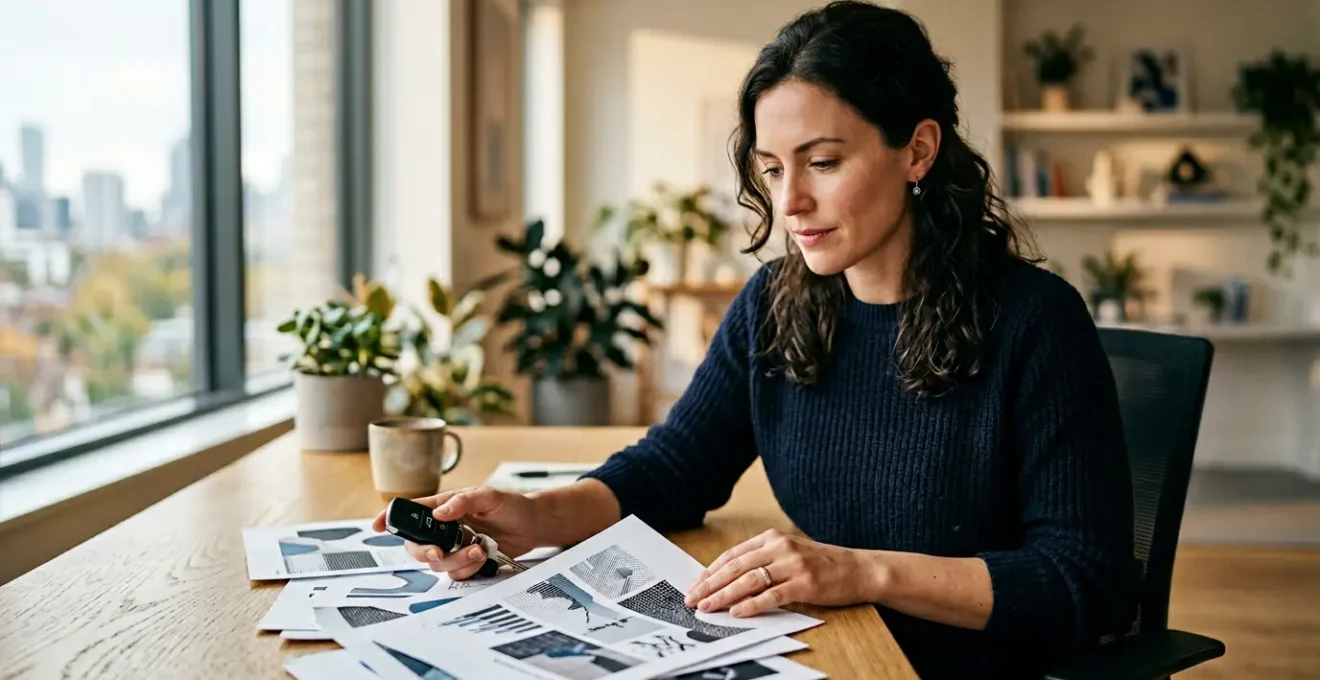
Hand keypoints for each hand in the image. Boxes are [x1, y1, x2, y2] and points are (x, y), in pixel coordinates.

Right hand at [371, 486, 542, 580]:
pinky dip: (468, 569)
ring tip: (479, 550)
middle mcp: (444, 529)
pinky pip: (455, 574)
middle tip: (439, 552)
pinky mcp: (466, 562)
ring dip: (455, 561)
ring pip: (436, 564)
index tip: (376, 526)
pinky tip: (484, 557)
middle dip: (424, 552)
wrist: (533, 525)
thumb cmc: (511, 505)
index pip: (411, 512)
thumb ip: (462, 502)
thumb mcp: (489, 496)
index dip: (390, 519)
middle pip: (416, 546)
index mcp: (443, 507)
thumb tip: (438, 513)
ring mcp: (454, 547)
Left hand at [683, 529, 882, 617]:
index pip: (733, 555)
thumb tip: (728, 579)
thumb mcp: (789, 553)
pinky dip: (752, 604)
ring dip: (724, 596)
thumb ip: (762, 560)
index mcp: (772, 538)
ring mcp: (793, 565)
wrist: (859, 569)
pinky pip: (772, 595)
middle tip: (693, 598)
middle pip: (736, 567)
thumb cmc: (822, 564)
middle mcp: (780, 547)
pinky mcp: (805, 584)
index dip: (711, 571)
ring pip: (749, 581)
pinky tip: (737, 612)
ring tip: (708, 607)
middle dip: (710, 584)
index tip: (695, 585)